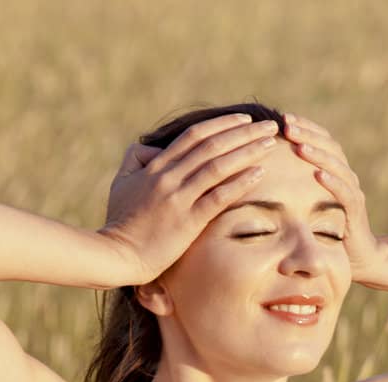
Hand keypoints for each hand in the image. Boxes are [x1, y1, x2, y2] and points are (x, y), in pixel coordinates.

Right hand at [98, 113, 277, 284]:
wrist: (116, 254)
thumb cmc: (120, 221)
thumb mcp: (121, 182)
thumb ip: (136, 159)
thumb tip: (155, 148)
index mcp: (156, 166)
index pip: (195, 136)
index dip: (222, 125)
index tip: (245, 120)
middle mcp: (169, 177)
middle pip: (212, 145)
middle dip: (245, 133)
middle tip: (270, 126)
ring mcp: (178, 198)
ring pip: (219, 166)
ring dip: (248, 151)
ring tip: (271, 144)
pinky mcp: (187, 221)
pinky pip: (219, 197)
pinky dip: (241, 182)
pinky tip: (260, 173)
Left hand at [279, 111, 387, 283]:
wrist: (359, 257)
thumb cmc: (327, 230)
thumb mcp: (308, 204)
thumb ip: (293, 186)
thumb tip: (262, 170)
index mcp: (335, 170)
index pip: (321, 139)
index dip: (305, 126)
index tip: (282, 118)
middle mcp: (347, 175)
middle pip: (329, 146)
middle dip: (307, 133)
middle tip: (286, 124)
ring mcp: (353, 191)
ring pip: (337, 165)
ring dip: (318, 153)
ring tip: (299, 145)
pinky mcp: (356, 211)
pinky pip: (345, 192)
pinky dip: (333, 182)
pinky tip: (318, 175)